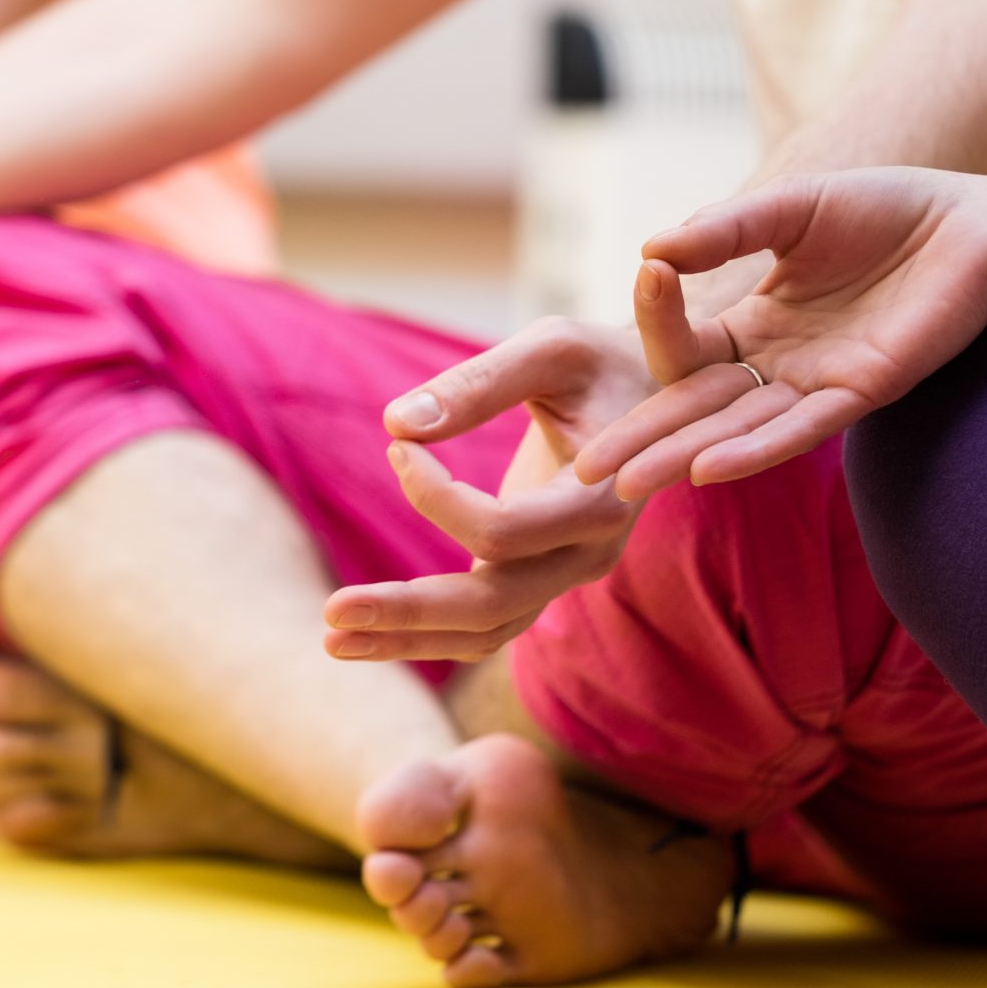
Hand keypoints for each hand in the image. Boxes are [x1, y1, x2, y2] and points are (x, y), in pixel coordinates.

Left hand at [322, 318, 657, 662]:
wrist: (657, 398)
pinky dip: (422, 633)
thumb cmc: (601, 362)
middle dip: (407, 611)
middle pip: (491, 606)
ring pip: (484, 632)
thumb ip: (477, 382)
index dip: (435, 497)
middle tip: (329, 612)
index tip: (399, 445)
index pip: (502, 530)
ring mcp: (565, 574)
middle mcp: (589, 553)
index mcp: (602, 499)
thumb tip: (395, 424)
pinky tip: (362, 632)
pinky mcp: (540, 577)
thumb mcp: (550, 349)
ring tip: (330, 637)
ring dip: (404, 638)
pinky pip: (481, 625)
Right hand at [572, 168, 986, 498]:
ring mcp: (817, 384)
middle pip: (694, 412)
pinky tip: (708, 470)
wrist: (979, 224)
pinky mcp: (862, 393)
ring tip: (625, 485)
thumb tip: (648, 252)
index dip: (651, 338)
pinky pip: (798, 430)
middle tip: (582, 472)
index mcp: (754, 327)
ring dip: (680, 458)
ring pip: (735, 431)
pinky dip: (753, 450)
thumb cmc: (890, 210)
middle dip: (639, 442)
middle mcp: (777, 365)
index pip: (681, 353)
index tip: (634, 305)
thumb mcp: (791, 208)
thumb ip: (723, 230)